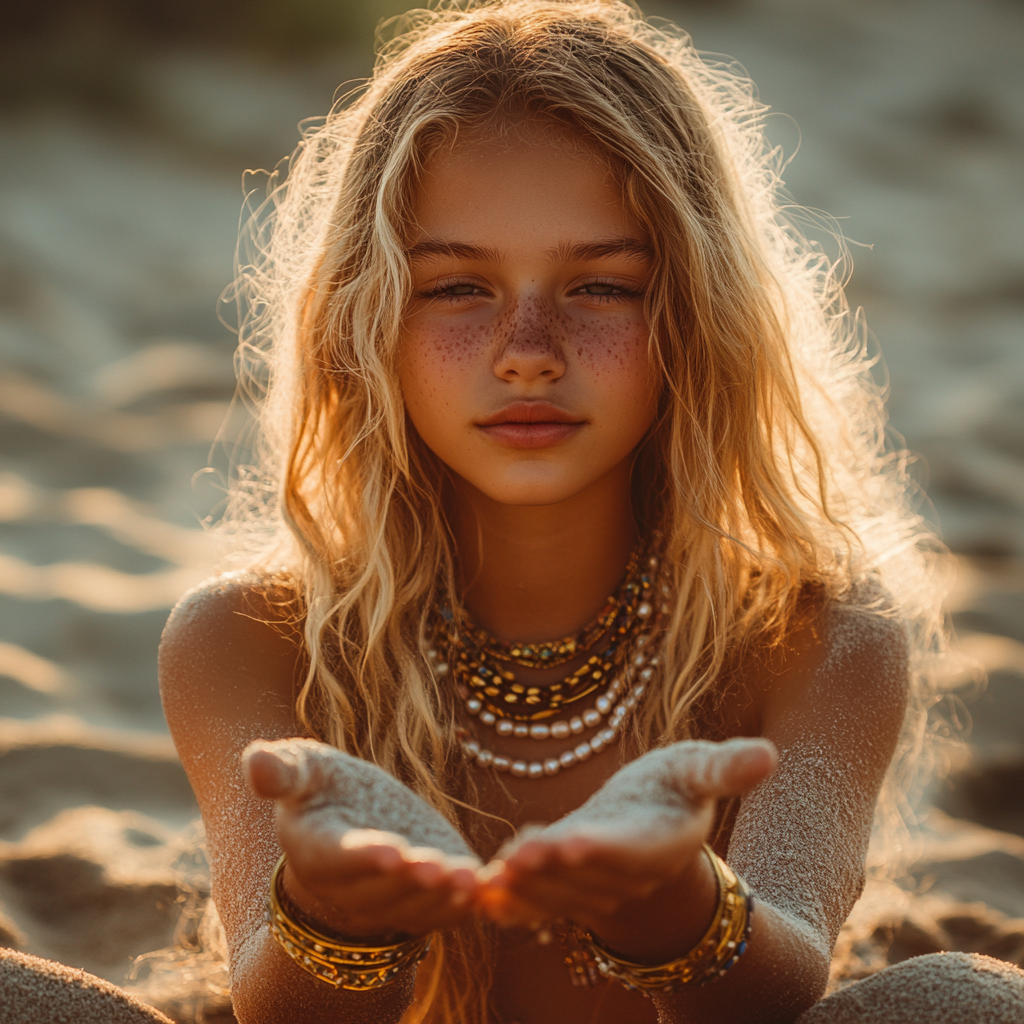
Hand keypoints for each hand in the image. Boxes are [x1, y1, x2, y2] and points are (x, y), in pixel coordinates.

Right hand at [244, 738, 481, 936]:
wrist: (348, 815)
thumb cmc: (322, 785)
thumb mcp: (302, 767)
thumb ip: (282, 769)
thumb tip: (256, 761)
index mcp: (315, 847)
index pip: (337, 857)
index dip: (363, 857)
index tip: (391, 850)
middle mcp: (348, 885)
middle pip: (379, 891)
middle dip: (410, 881)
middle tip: (437, 866)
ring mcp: (386, 899)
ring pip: (413, 908)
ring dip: (442, 898)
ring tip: (469, 879)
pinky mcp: (421, 899)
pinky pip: (441, 914)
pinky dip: (464, 908)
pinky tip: (486, 892)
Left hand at [477, 738, 775, 939]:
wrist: (651, 825)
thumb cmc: (675, 787)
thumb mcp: (698, 769)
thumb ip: (725, 767)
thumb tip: (770, 753)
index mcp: (659, 842)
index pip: (632, 848)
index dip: (607, 847)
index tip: (579, 840)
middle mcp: (626, 875)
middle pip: (587, 876)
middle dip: (553, 869)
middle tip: (519, 856)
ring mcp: (592, 888)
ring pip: (558, 896)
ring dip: (525, 889)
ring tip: (494, 876)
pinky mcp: (562, 891)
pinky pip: (537, 905)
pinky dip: (510, 906)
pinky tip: (481, 898)